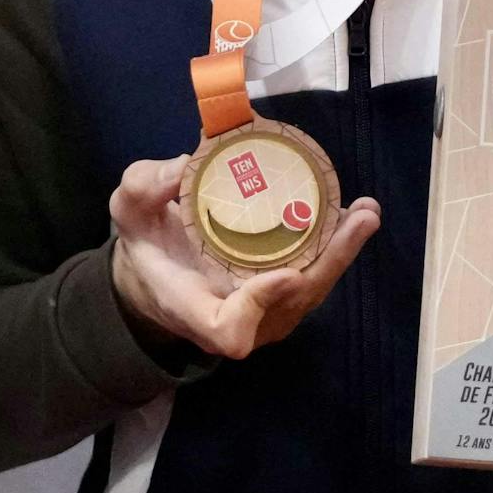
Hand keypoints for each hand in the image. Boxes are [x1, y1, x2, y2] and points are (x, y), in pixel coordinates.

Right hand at [106, 156, 381, 362]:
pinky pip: (312, 276)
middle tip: (357, 218)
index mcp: (193, 307)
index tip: (285, 274)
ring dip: (342, 253)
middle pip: (291, 304)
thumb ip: (143, 188)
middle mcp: (236, 318)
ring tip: (365, 212)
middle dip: (328, 263)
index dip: (258, 307)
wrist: (156, 274)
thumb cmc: (146, 245)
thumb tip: (180, 164)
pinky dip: (335, 248)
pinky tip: (353, 214)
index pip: (229, 327)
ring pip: (310, 291)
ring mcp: (264, 313)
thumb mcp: (127, 212)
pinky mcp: (280, 297)